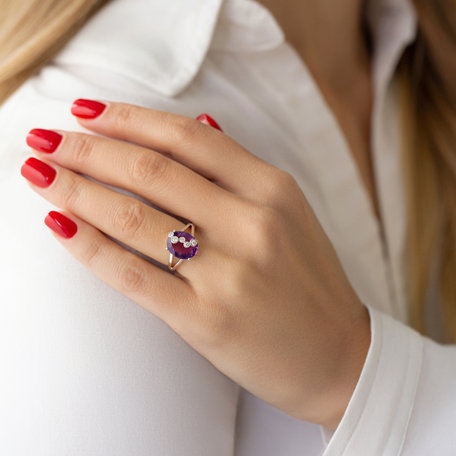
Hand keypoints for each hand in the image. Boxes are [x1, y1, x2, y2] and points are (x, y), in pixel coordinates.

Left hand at [21, 99, 370, 429]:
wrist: (338, 355)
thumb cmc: (309, 283)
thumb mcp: (289, 213)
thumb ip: (240, 170)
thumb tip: (199, 121)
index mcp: (273, 190)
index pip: (188, 138)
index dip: (129, 119)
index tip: (86, 113)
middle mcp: (251, 224)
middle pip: (152, 170)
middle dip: (89, 149)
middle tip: (47, 139)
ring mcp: (228, 273)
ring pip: (134, 217)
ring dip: (77, 190)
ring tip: (41, 174)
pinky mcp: (206, 320)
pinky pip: (133, 275)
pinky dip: (89, 247)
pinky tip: (60, 225)